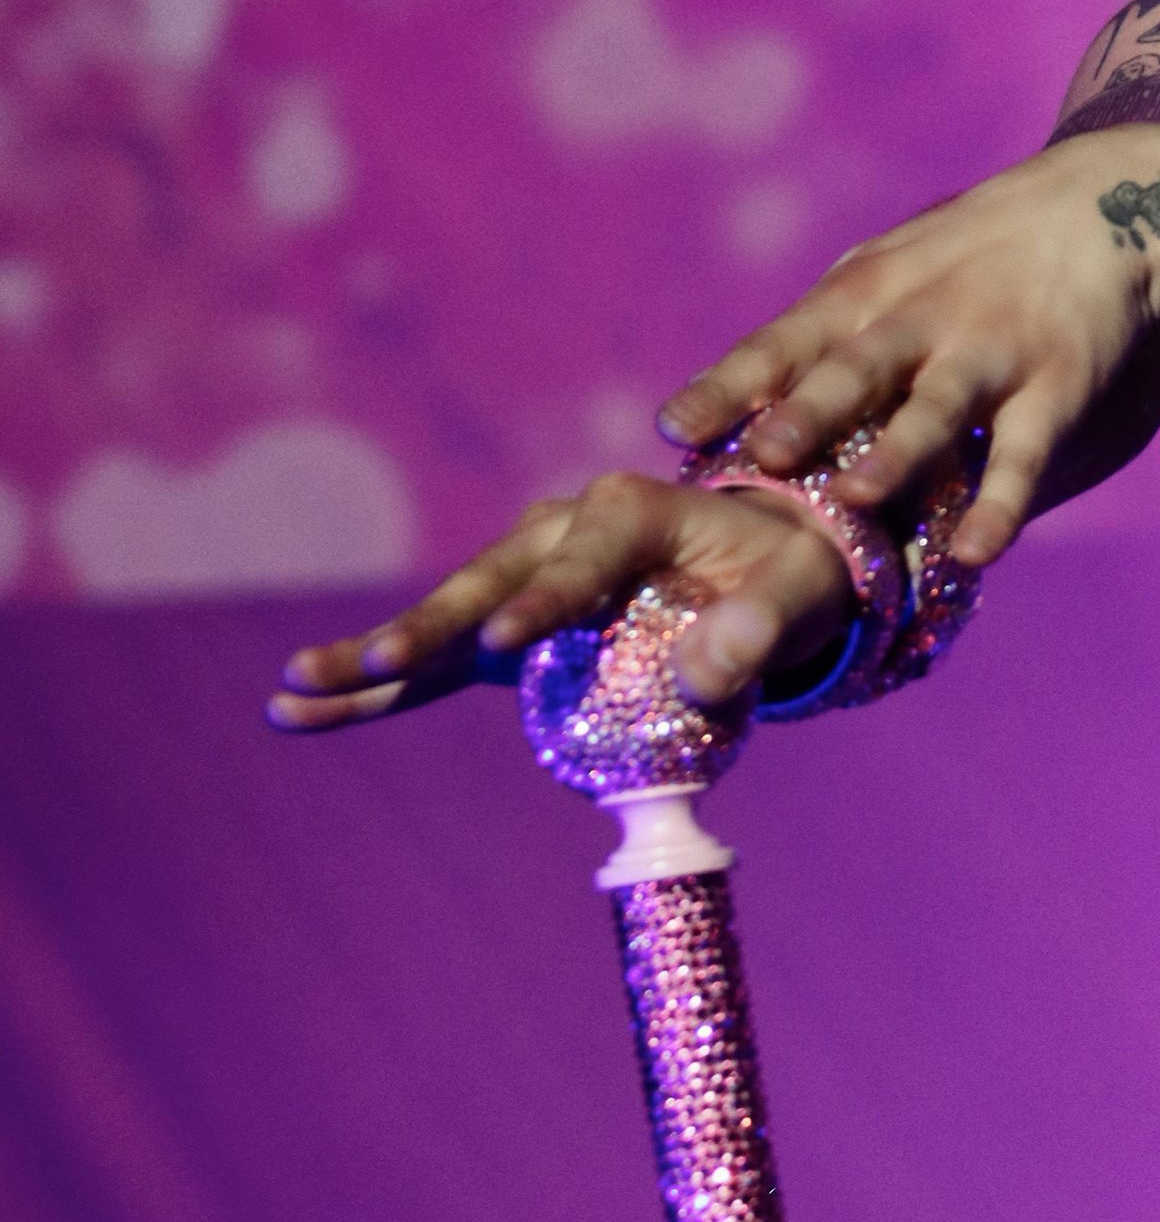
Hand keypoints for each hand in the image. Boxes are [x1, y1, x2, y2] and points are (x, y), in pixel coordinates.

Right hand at [265, 472, 856, 733]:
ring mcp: (529, 575)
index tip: (504, 641)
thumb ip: (763, 627)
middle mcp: (566, 529)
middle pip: (489, 581)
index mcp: (634, 509)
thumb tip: (703, 675)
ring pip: (447, 617)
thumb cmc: (791, 578)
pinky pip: (440, 657)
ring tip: (296, 694)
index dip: (545, 600)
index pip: (584, 557)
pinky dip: (380, 682)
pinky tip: (304, 712)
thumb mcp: (801, 594)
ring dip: (376, 655)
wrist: (770, 569)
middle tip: (378, 661)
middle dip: (429, 623)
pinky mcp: (512, 623)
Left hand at [657, 129, 1159, 561]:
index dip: (730, 385)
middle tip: (764, 455)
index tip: (674, 428)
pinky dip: (1002, 502)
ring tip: (862, 495)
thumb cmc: (972, 251)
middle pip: (856, 369)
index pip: (785, 340)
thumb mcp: (890, 266)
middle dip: (810, 412)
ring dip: (899, 450)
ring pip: (938, 406)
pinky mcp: (1056, 384)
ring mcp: (990, 351)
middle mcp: (920, 319)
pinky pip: (1025, 451)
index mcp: (865, 292)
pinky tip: (977, 552)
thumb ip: (829, 330)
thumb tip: (740, 409)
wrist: (1101, 205)